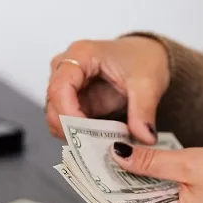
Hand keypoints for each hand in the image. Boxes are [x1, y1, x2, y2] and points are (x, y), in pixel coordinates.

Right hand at [45, 36, 169, 143]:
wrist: (149, 55)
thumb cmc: (144, 59)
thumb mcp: (148, 83)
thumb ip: (144, 110)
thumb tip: (144, 137)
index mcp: (81, 55)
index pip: (60, 87)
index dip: (67, 113)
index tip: (85, 134)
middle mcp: (66, 68)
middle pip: (53, 104)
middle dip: (70, 128)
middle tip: (94, 146)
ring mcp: (68, 86)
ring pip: (56, 116)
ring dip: (74, 134)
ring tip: (99, 145)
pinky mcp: (75, 102)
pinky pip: (68, 123)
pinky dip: (80, 135)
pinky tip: (98, 141)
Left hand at [110, 142, 202, 202]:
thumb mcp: (191, 163)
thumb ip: (151, 161)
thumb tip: (120, 155)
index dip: (110, 184)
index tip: (96, 164)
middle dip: (123, 181)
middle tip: (108, 153)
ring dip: (139, 182)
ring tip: (128, 155)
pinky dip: (156, 187)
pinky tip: (151, 167)